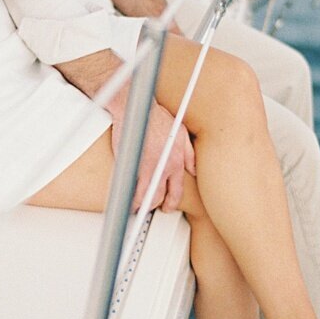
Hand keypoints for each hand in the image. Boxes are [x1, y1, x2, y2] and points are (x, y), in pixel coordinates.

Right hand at [110, 97, 195, 213]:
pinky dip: (129, 197)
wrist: (138, 110)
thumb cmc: (155, 117)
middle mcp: (166, 167)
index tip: (166, 205)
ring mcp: (150, 168)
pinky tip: (126, 199)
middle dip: (154, 206)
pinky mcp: (135, 166)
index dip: (171, 202)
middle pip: (161, 197)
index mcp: (177, 161)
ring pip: (147, 197)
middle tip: (148, 209)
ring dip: (141, 205)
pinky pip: (133, 189)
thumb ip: (189, 153)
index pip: (177, 190)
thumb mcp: (181, 132)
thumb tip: (193, 168)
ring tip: (135, 208)